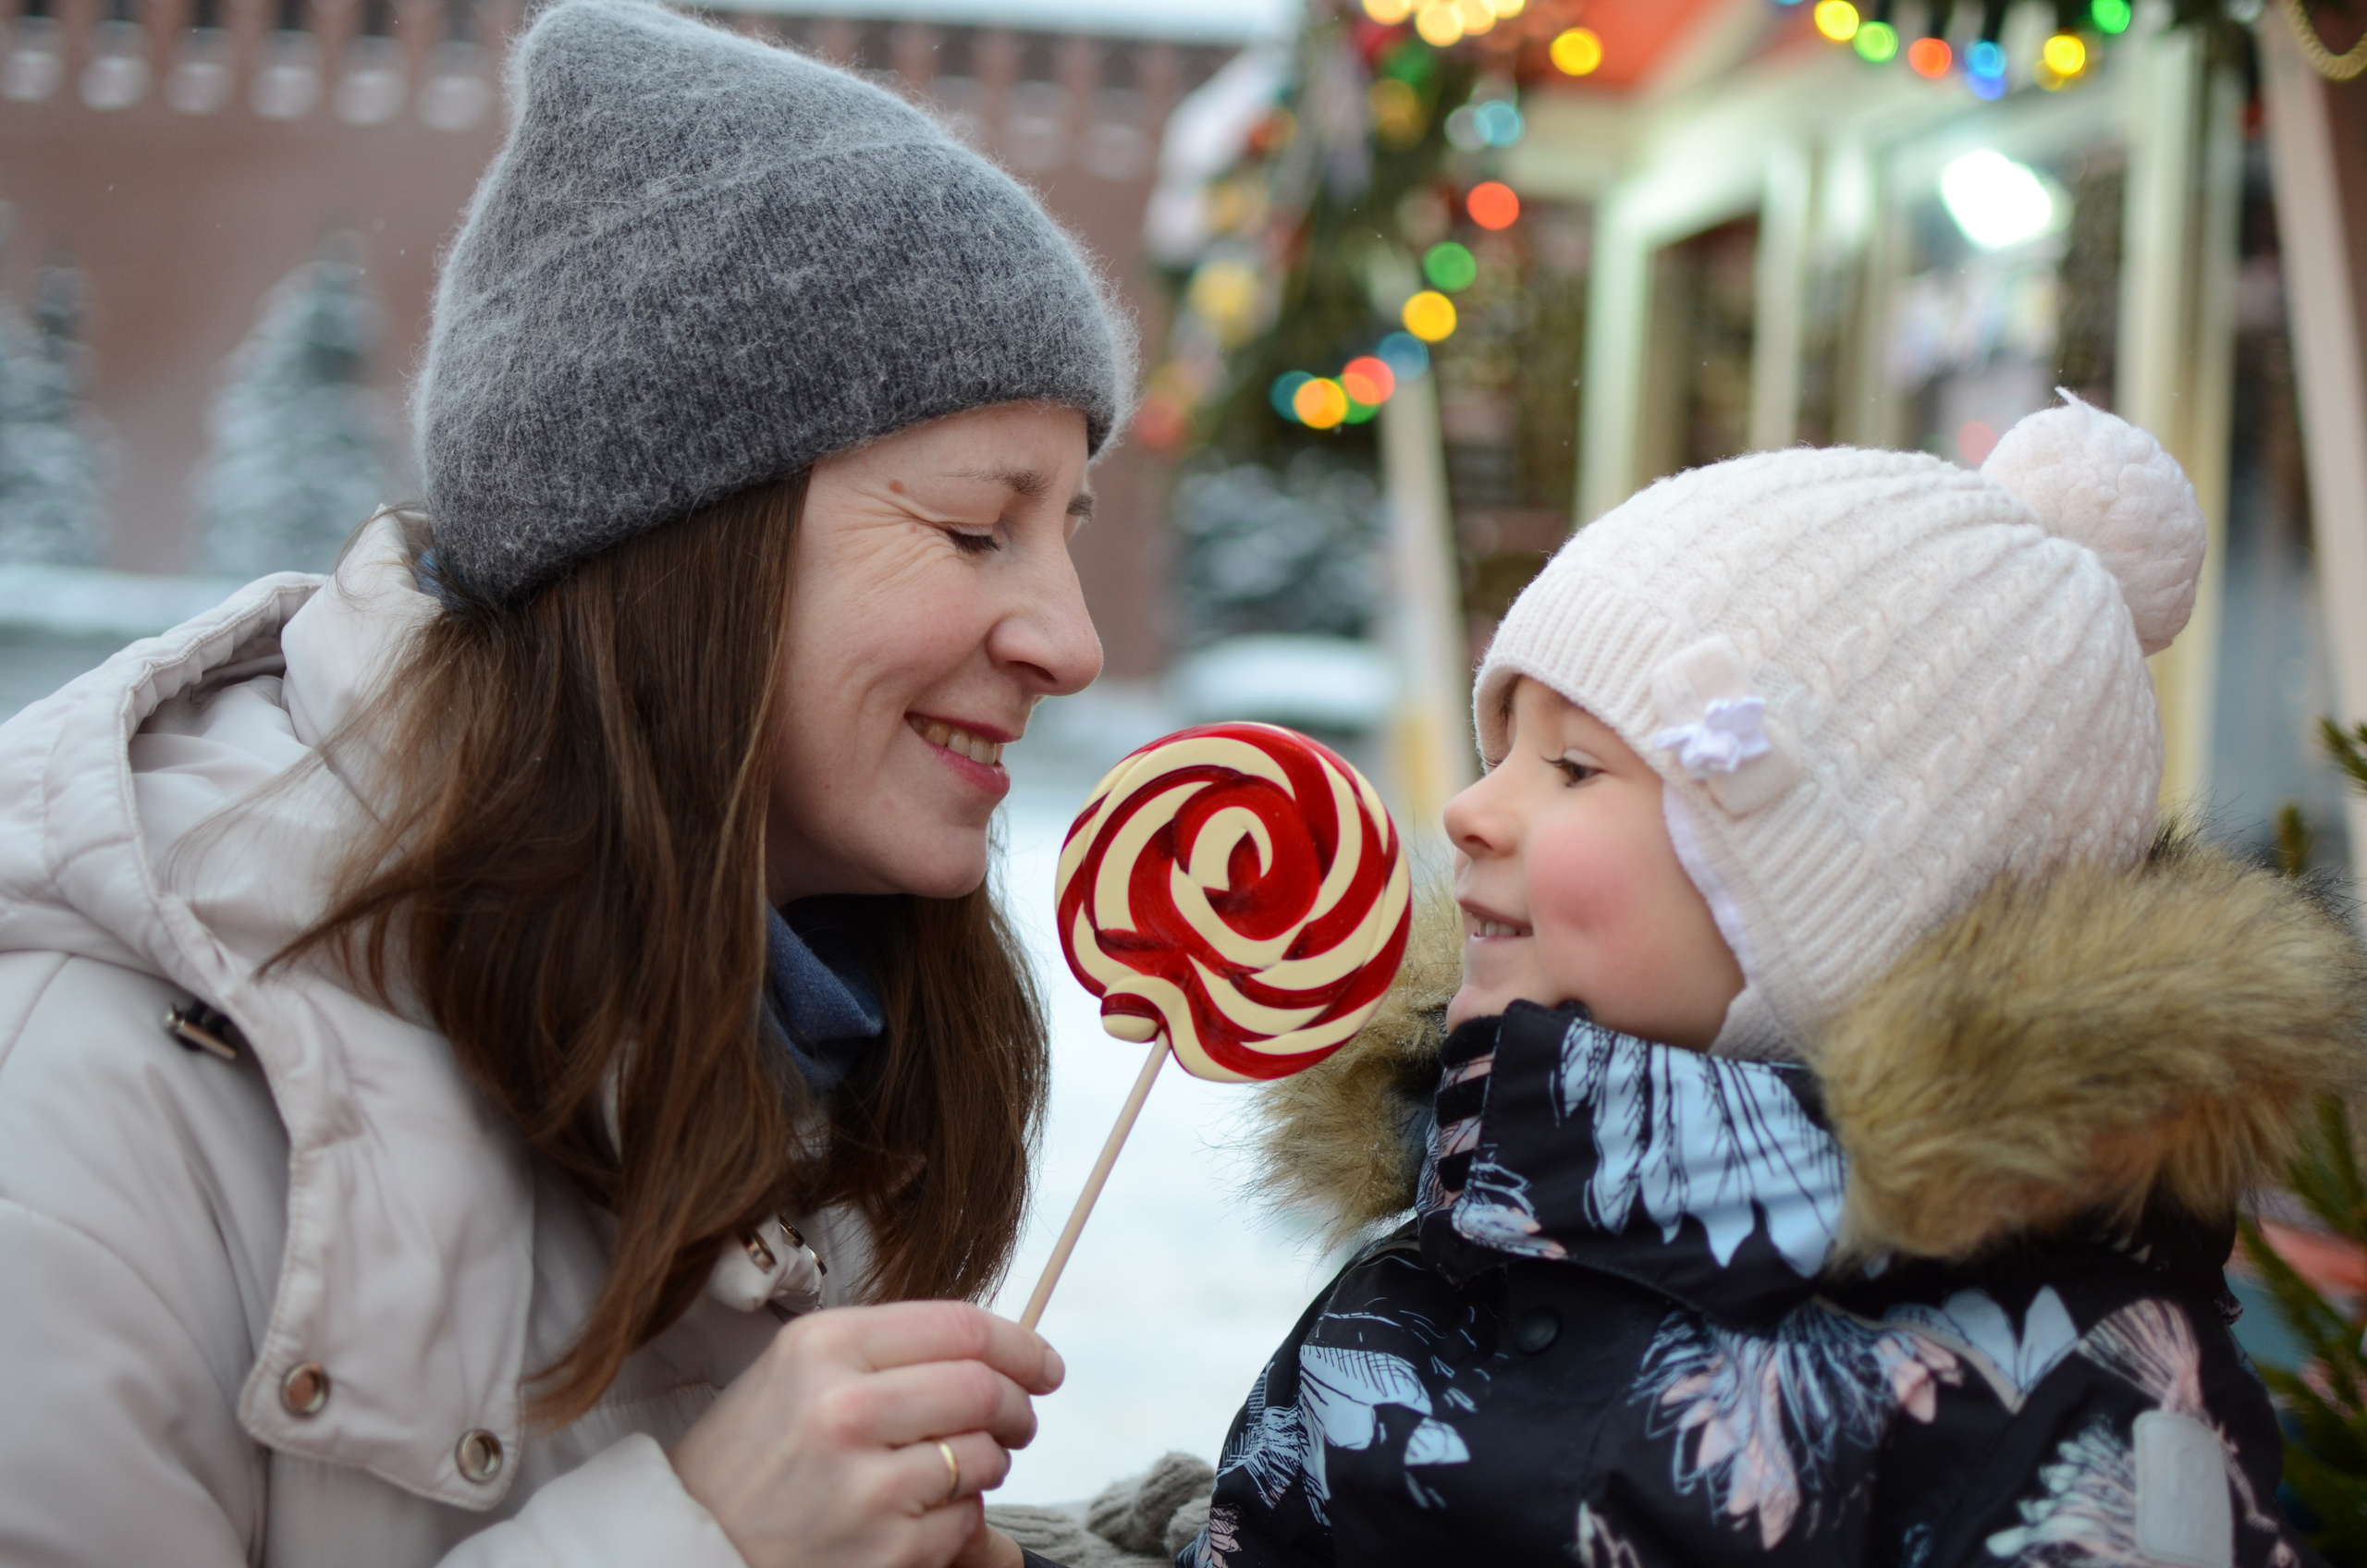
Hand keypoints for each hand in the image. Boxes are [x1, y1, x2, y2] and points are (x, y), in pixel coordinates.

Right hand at [671, 1300, 1063, 1567]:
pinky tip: (917, 1517)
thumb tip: (996, 1352)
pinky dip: (959, 1519)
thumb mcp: (795, 1372)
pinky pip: (964, 1520)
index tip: (1044, 1365)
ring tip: (951, 1472)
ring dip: (986, 1465)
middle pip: (984, 1389)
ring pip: (982, 1457)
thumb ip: (888, 1352)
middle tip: (1019, 1421)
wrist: (683, 1548)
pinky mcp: (883, 1550)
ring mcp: (864, 1485)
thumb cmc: (751, 1456)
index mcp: (823, 1346)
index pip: (962, 1327)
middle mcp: (843, 1407)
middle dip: (1018, 1407)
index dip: (1021, 1346)